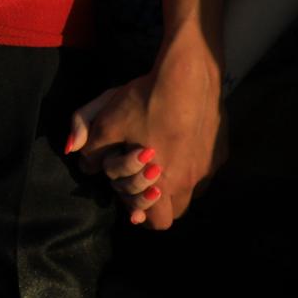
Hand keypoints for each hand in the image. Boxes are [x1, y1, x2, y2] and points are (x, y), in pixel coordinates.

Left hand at [65, 36, 223, 228]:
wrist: (188, 75)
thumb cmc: (146, 102)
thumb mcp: (107, 121)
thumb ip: (89, 144)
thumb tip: (76, 154)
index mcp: (165, 183)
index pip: (156, 222)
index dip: (140, 214)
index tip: (130, 199)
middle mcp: (192, 181)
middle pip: (176, 212)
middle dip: (158, 203)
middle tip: (143, 180)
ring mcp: (210, 167)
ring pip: (192, 191)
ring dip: (175, 184)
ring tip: (160, 162)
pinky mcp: (221, 151)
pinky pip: (204, 168)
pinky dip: (190, 164)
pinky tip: (178, 141)